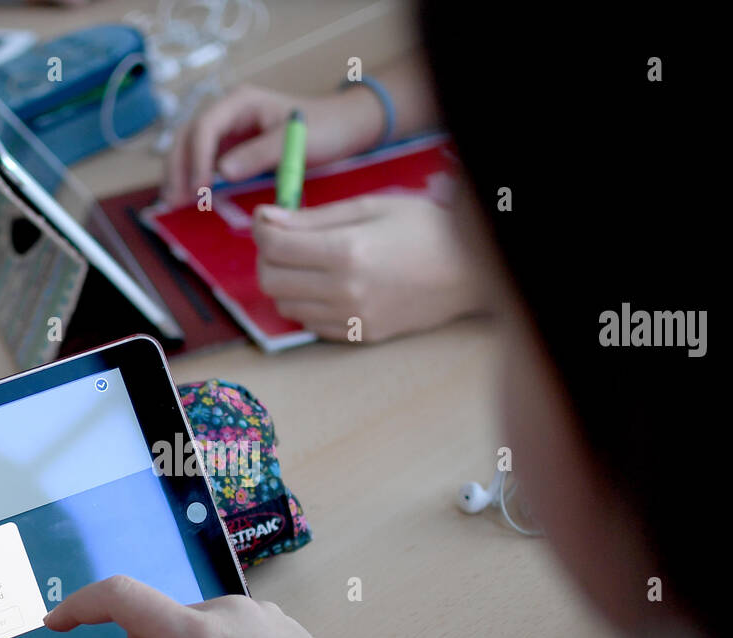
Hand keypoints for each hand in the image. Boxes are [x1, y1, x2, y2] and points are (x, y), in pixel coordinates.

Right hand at [162, 84, 385, 206]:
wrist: (341, 128)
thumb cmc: (322, 128)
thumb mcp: (293, 142)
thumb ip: (258, 154)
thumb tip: (222, 172)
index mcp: (240, 102)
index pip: (205, 127)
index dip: (197, 159)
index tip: (200, 189)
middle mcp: (228, 113)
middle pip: (188, 136)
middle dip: (178, 167)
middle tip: (175, 201)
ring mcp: (228, 130)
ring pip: (190, 148)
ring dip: (179, 174)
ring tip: (173, 202)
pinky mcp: (232, 148)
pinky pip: (204, 161)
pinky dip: (193, 177)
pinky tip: (188, 197)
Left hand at [252, 194, 478, 341]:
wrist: (470, 270)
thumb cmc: (426, 228)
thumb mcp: (370, 206)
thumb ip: (314, 217)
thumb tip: (267, 218)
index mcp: (347, 252)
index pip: (275, 247)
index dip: (262, 230)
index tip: (267, 219)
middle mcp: (344, 291)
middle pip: (271, 280)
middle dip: (267, 257)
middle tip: (283, 240)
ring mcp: (352, 318)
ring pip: (286, 306)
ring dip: (285, 282)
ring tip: (308, 261)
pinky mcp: (360, 335)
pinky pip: (311, 323)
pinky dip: (306, 303)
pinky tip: (326, 284)